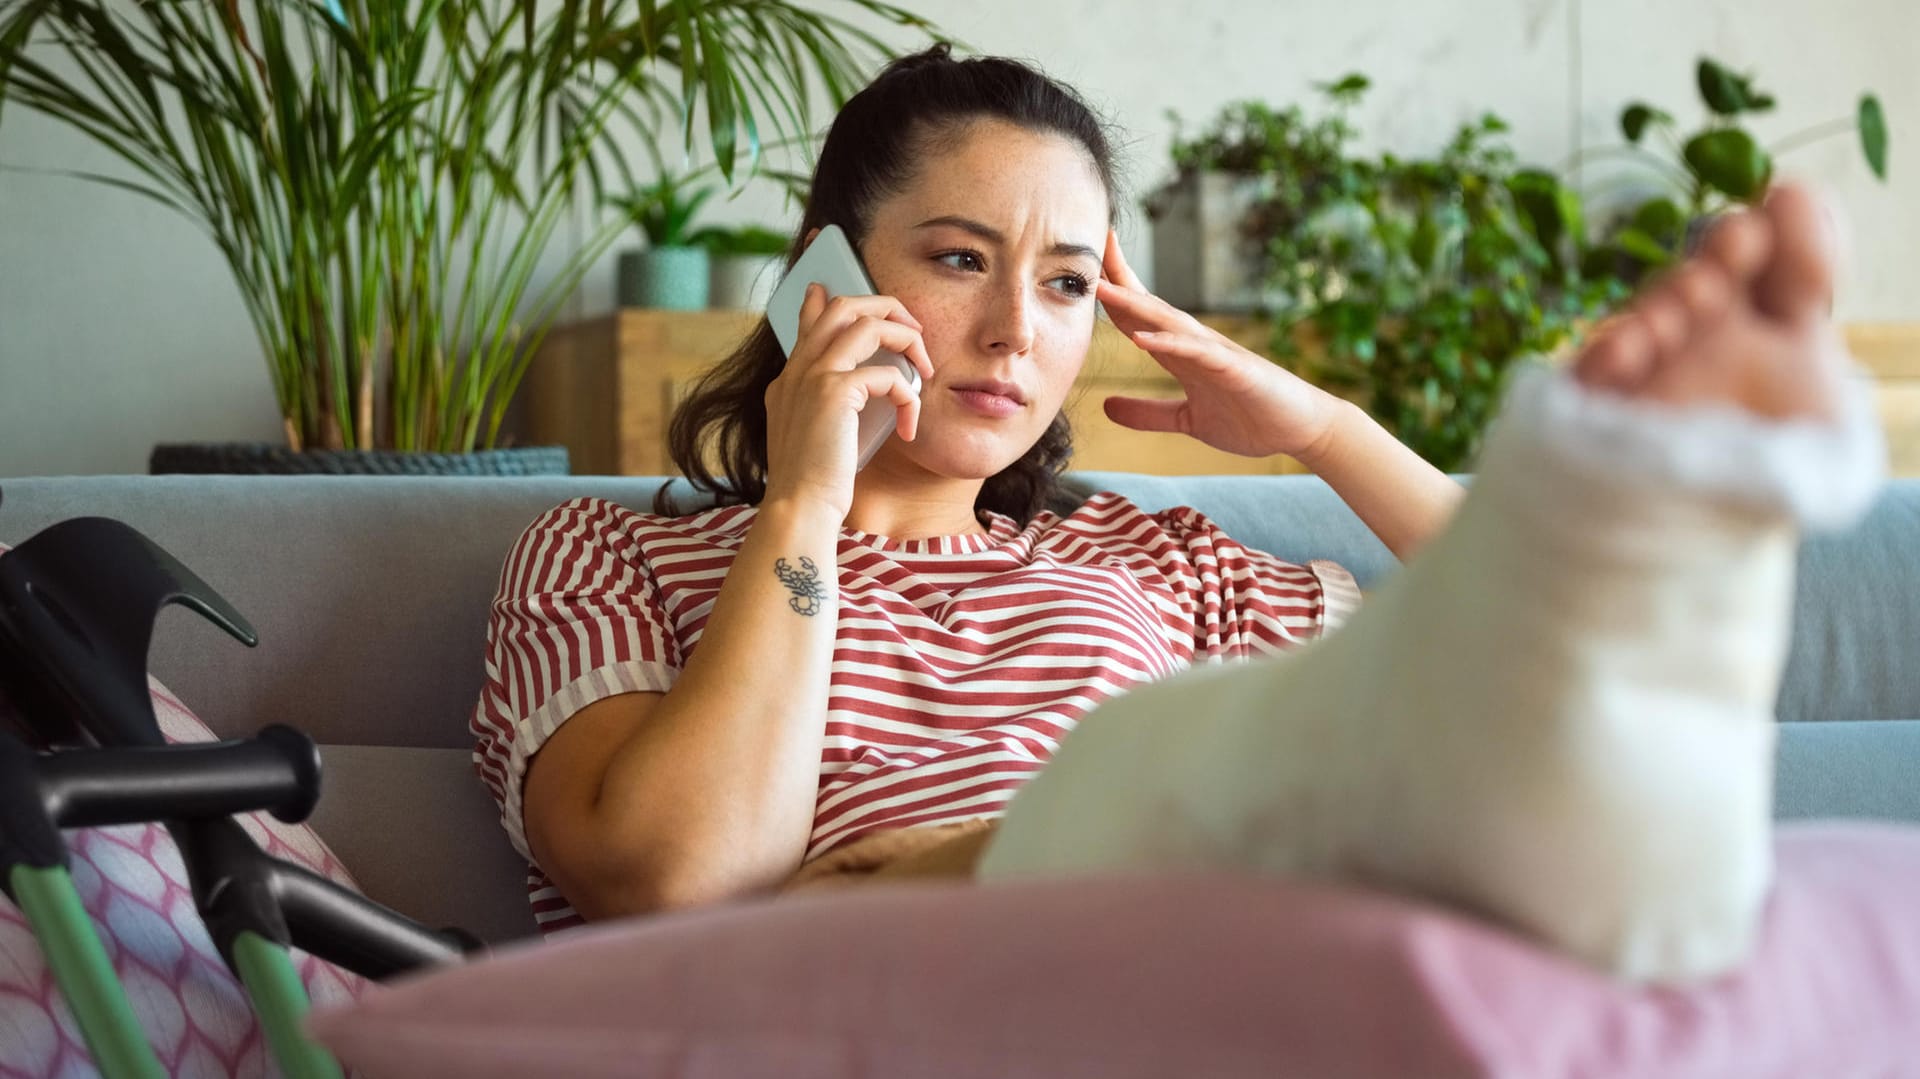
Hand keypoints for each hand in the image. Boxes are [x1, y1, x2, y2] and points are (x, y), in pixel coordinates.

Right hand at [763, 284, 934, 518]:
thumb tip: (856, 391)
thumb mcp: (815, 437)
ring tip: (925, 368)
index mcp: (789, 380)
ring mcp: (813, 376)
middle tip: (913, 328)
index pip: (808, 322)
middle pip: (843, 306)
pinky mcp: (834, 391)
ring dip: (906, 339)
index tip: (824, 287)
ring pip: (868, 323)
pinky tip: (909, 426)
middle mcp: (798, 370)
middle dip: (886, 307)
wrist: (799, 508)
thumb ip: (827, 407)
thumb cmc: (813, 485)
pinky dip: (908, 397)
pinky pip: (888, 375)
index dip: (820, 301)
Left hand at [1097, 231, 1343, 461]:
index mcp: (1181, 353)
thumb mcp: (1186, 419)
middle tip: (1087, 247)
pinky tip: (1142, 338)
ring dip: (1135, 304)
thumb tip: (1106, 407)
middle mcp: (1196, 344)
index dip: (1112, 290)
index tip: (1082, 266)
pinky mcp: (1235, 370)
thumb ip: (1148, 413)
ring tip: (1101, 289)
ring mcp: (1216, 353)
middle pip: (1149, 305)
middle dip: (1118, 278)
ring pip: (1169, 322)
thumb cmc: (1250, 418)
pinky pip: (1198, 354)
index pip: (1139, 314)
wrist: (1301, 430)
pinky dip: (1170, 344)